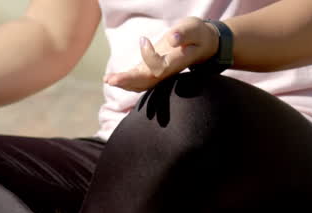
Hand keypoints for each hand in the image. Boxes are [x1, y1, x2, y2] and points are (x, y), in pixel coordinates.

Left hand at [104, 17, 219, 92]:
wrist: (202, 45)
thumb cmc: (197, 35)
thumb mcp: (193, 29)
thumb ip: (184, 34)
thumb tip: (172, 39)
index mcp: (176, 62)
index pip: (160, 66)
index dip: (149, 57)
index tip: (144, 40)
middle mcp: (166, 71)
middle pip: (147, 81)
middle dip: (129, 81)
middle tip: (111, 80)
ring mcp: (159, 73)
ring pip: (141, 84)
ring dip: (125, 83)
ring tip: (108, 80)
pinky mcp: (153, 69)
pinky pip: (139, 80)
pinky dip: (126, 81)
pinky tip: (110, 79)